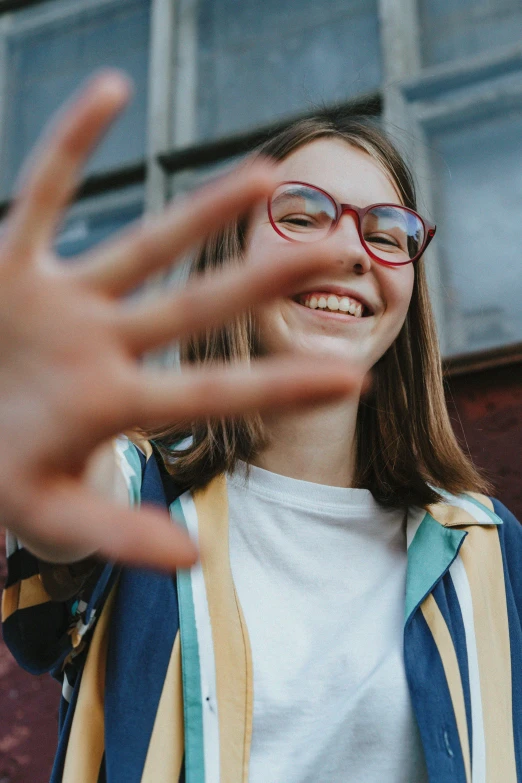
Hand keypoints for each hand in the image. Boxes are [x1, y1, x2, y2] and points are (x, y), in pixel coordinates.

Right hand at [0, 71, 359, 570]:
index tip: (352, 376)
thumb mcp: (50, 515)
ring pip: (142, 245)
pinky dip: (71, 143)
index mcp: (116, 405)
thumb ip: (116, 535)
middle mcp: (104, 345)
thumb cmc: (3, 474)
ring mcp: (63, 302)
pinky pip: (42, 190)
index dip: (277, 388)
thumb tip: (193, 560)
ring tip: (271, 176)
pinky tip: (112, 88)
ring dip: (201, 211)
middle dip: (263, 282)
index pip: (211, 394)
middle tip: (341, 255)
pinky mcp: (13, 264)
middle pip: (196, 307)